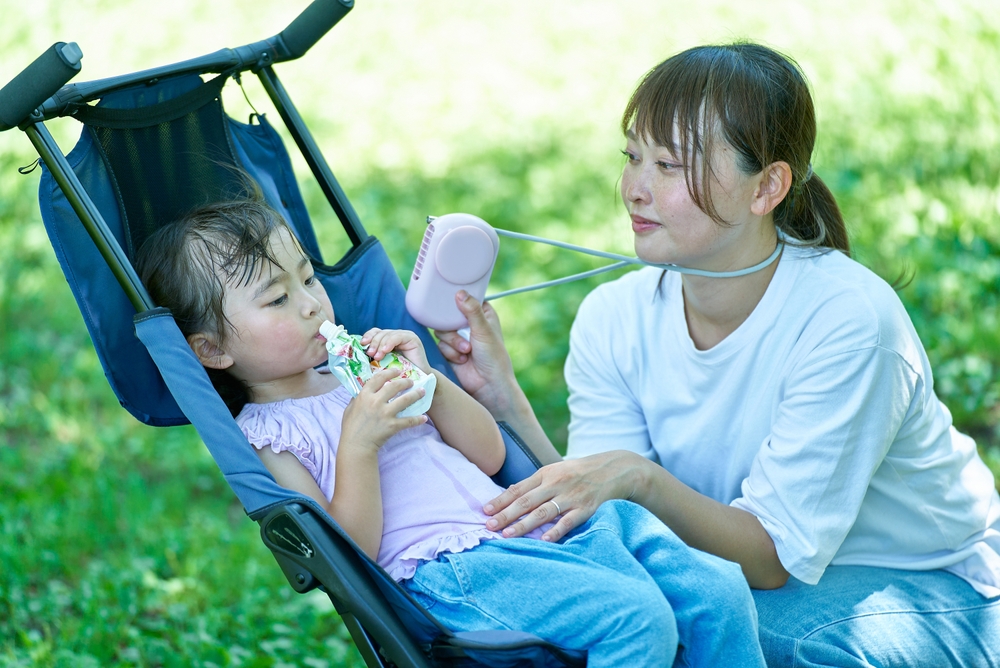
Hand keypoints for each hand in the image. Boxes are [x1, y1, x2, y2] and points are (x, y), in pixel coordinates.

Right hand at [340, 367, 427, 451]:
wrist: (356, 445)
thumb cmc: (350, 427)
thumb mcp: (349, 408)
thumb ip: (357, 398)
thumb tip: (363, 391)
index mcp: (364, 395)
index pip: (379, 378)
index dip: (390, 372)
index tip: (397, 371)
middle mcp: (375, 402)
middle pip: (395, 386)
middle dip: (405, 381)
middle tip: (411, 381)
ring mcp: (385, 413)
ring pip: (405, 400)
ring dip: (416, 394)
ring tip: (422, 392)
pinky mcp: (392, 425)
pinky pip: (408, 420)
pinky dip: (417, 419)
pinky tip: (424, 418)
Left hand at [361, 328, 429, 371]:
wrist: (417, 381)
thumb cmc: (399, 376)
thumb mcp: (383, 364)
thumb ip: (375, 357)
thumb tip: (359, 356)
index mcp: (388, 340)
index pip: (375, 332)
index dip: (368, 336)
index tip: (362, 344)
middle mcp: (396, 335)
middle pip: (380, 333)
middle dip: (373, 343)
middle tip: (369, 354)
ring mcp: (404, 335)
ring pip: (388, 334)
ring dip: (380, 345)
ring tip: (377, 356)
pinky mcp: (412, 338)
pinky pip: (398, 337)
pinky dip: (390, 342)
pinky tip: (386, 350)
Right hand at [434, 291, 516, 410]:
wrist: (487, 385)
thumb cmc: (493, 357)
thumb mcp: (483, 330)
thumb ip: (471, 311)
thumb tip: (459, 293)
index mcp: (482, 314)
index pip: (466, 298)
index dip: (459, 300)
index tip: (453, 303)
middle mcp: (469, 324)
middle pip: (449, 314)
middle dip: (454, 327)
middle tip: (461, 332)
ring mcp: (458, 337)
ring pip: (442, 330)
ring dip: (453, 341)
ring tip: (467, 351)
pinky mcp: (449, 350)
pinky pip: (440, 344)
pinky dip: (450, 352)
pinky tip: (462, 359)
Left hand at [483, 450, 648, 541]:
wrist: (614, 470)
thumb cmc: (579, 473)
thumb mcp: (556, 471)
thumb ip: (535, 484)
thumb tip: (509, 494)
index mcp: (546, 473)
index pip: (519, 488)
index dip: (501, 500)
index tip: (485, 511)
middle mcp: (557, 483)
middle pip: (526, 501)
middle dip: (506, 514)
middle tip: (489, 525)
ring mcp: (571, 496)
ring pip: (543, 512)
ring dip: (523, 524)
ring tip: (507, 535)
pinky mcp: (586, 508)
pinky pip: (568, 521)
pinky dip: (555, 531)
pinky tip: (542, 540)